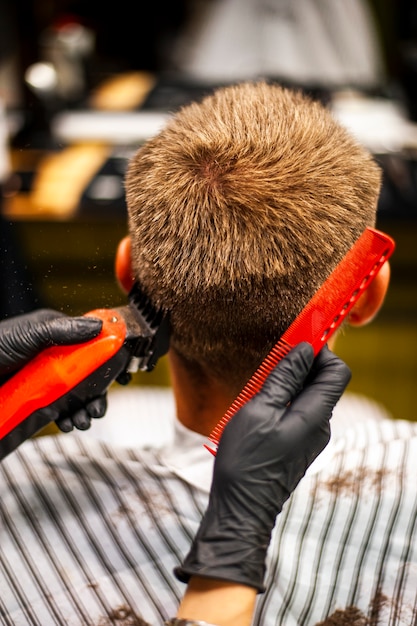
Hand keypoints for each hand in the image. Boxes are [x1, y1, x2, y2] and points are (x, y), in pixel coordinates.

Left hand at [0, 309, 105, 430]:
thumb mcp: (30, 335)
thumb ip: (64, 330)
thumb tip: (99, 325)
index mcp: (57, 335)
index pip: (92, 344)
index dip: (108, 359)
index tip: (121, 373)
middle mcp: (54, 356)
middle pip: (88, 374)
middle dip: (97, 393)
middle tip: (97, 408)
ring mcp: (46, 379)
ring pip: (77, 395)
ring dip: (85, 408)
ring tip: (83, 420)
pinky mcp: (37, 399)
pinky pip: (61, 408)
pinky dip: (69, 417)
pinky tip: (68, 423)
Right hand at [174, 342, 350, 591]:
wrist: (242, 507)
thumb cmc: (247, 459)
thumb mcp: (260, 410)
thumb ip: (284, 378)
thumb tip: (303, 350)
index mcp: (316, 414)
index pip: (337, 371)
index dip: (321, 351)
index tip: (296, 340)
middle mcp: (320, 425)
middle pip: (322, 381)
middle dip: (300, 364)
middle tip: (270, 359)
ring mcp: (310, 436)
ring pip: (307, 396)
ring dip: (286, 383)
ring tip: (257, 386)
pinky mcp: (298, 444)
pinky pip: (297, 411)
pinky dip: (282, 400)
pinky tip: (257, 407)